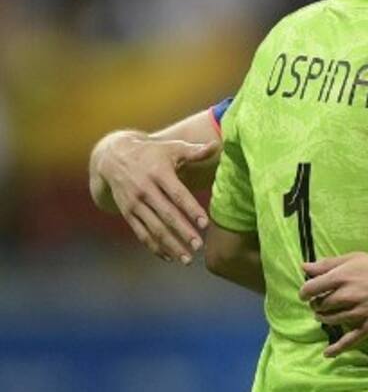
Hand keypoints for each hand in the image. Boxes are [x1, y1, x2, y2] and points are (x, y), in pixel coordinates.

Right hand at [95, 132, 219, 262]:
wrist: (113, 158)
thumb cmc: (151, 152)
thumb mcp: (171, 148)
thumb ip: (194, 151)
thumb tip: (216, 145)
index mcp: (158, 173)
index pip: (177, 194)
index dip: (191, 209)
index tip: (205, 224)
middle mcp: (145, 190)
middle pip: (166, 215)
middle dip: (183, 232)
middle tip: (199, 246)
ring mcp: (134, 204)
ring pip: (154, 228)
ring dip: (170, 245)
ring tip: (187, 259)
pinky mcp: (127, 214)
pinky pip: (141, 233)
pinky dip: (154, 247)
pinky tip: (169, 257)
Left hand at [300, 253, 367, 356]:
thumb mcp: (357, 258)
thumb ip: (329, 263)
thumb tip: (305, 267)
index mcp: (342, 276)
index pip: (310, 288)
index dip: (305, 292)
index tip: (307, 293)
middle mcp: (347, 295)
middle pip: (319, 305)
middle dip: (317, 304)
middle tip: (321, 301)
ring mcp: (356, 313)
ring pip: (330, 320)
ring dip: (324, 318)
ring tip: (327, 313)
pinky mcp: (367, 327)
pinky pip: (348, 340)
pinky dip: (336, 348)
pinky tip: (327, 353)